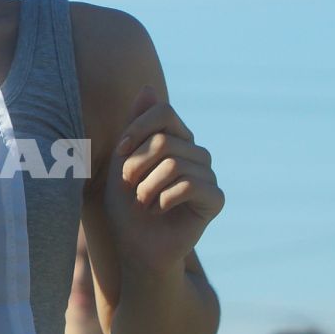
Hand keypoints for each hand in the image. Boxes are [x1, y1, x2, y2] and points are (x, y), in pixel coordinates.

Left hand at [105, 85, 222, 271]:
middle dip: (137, 166)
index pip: (164, 112)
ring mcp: (208, 175)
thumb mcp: (122, 161)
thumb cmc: (125, 205)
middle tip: (132, 188)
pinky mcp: (215, 199)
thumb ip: (135, 125)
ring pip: (174, 164)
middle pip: (165, 141)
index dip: (137, 129)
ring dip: (147, 187)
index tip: (119, 152)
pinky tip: (161, 211)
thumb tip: (148, 87)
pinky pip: (190, 185)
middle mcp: (196, 153)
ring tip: (144, 202)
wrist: (135, 246)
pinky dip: (164, 200)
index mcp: (176, 140)